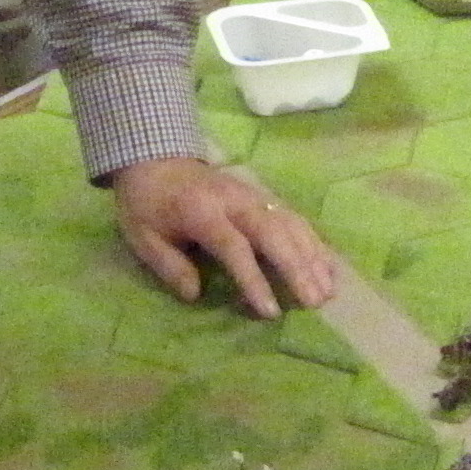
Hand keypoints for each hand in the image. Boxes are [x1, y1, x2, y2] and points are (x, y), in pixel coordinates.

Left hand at [108, 155, 339, 319]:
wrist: (157, 159)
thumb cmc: (148, 204)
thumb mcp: (142, 236)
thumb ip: (169, 266)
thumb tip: (196, 295)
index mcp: (202, 212)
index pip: (234, 247)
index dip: (253, 279)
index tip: (268, 310)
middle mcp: (235, 201)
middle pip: (273, 233)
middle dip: (297, 268)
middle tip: (315, 302)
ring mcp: (253, 196)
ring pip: (290, 224)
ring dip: (312, 257)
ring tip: (328, 291)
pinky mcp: (263, 196)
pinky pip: (294, 218)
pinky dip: (314, 243)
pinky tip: (328, 268)